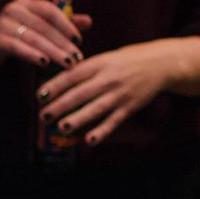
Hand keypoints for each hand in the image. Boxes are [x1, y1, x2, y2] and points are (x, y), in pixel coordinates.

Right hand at [0, 0, 91, 71]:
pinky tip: (44, 63)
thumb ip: (63, 22)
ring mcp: (3, 24)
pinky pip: (17, 47)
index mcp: (26, 3)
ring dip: (52, 51)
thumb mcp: (39, 25)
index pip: (50, 10)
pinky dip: (32, 55)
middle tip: (76, 58)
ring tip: (66, 63)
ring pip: (33, 37)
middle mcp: (14, 9)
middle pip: (43, 26)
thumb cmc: (16, 33)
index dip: (66, 25)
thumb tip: (89, 21)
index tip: (79, 41)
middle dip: (62, 43)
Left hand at [37, 37, 189, 146]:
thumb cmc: (127, 60)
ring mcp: (120, 94)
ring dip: (78, 119)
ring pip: (96, 109)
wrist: (160, 63)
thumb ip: (85, 69)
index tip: (40, 96)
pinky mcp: (130, 107)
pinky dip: (102, 131)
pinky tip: (89, 140)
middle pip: (80, 93)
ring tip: (62, 128)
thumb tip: (58, 81)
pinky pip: (114, 121)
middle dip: (60, 106)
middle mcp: (108, 78)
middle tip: (43, 116)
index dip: (55, 86)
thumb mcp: (105, 58)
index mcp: (99, 63)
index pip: (72, 75)